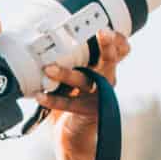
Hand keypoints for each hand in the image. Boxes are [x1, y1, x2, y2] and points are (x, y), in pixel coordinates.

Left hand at [30, 30, 131, 148]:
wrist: (73, 130)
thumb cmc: (71, 94)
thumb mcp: (74, 72)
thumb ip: (68, 56)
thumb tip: (41, 31)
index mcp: (104, 67)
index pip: (120, 50)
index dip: (118, 40)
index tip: (105, 29)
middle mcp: (106, 79)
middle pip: (111, 61)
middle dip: (107, 47)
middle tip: (101, 33)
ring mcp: (99, 96)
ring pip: (85, 81)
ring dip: (66, 74)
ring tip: (48, 69)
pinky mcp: (88, 111)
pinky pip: (70, 104)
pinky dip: (53, 100)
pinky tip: (40, 96)